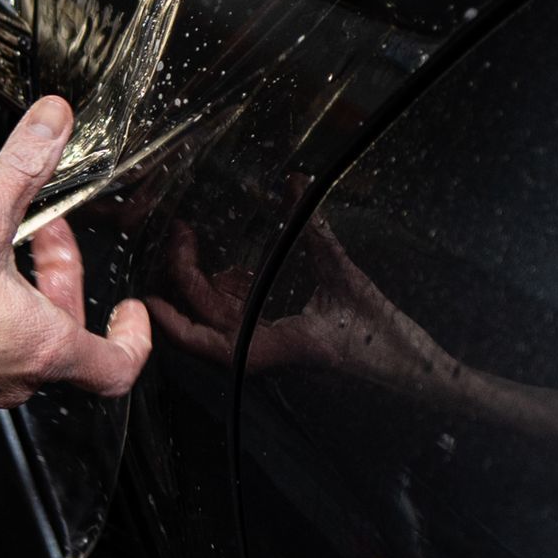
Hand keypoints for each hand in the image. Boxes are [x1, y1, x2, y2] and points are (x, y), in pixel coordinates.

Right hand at [0, 96, 150, 413]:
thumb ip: (23, 167)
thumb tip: (54, 124)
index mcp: (41, 347)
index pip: (116, 365)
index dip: (133, 335)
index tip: (129, 307)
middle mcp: (14, 379)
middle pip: (65, 330)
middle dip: (58, 275)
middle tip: (40, 233)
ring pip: (21, 340)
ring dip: (21, 293)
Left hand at [151, 218, 452, 386]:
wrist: (412, 375)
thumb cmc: (381, 342)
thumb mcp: (346, 281)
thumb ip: (316, 231)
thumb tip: (296, 182)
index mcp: (267, 348)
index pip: (202, 339)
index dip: (168, 319)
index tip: (144, 294)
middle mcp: (261, 350)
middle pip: (206, 315)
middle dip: (185, 275)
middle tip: (180, 231)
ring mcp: (271, 345)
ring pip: (221, 314)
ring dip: (205, 280)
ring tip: (192, 237)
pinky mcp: (285, 339)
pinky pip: (244, 313)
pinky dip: (231, 287)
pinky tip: (230, 262)